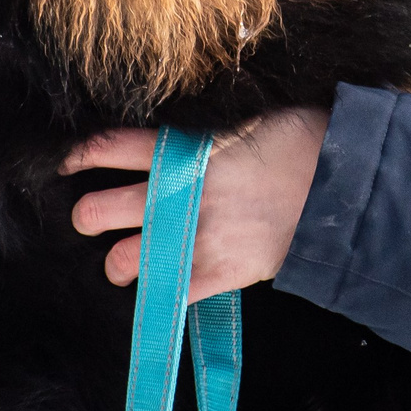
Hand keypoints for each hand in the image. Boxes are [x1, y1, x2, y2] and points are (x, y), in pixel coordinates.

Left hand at [62, 108, 331, 298]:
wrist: (340, 186)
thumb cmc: (299, 139)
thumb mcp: (242, 115)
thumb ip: (197, 127)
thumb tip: (171, 124)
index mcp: (181, 150)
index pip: (107, 149)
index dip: (79, 157)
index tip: (69, 164)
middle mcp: (178, 195)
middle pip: (98, 212)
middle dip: (86, 217)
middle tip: (92, 218)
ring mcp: (195, 238)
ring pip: (121, 261)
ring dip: (117, 263)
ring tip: (123, 262)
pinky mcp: (218, 272)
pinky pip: (168, 294)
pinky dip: (159, 294)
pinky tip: (161, 286)